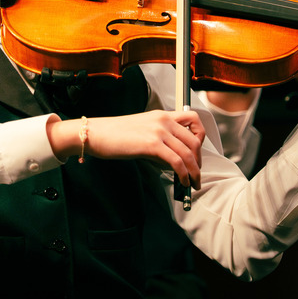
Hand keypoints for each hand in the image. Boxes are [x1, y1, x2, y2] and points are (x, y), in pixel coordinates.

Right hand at [47, 110, 205, 188]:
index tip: (196, 152)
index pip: (194, 120)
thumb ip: (160, 139)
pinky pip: (177, 161)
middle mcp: (164, 120)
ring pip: (188, 153)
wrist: (97, 133)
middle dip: (199, 161)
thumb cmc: (115, 134)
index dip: (200, 137)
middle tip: (196, 174)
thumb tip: (173, 160)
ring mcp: (158, 131)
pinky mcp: (152, 145)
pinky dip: (183, 174)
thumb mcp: (143, 130)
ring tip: (192, 183)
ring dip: (194, 172)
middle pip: (195, 140)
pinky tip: (182, 182)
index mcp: (162, 115)